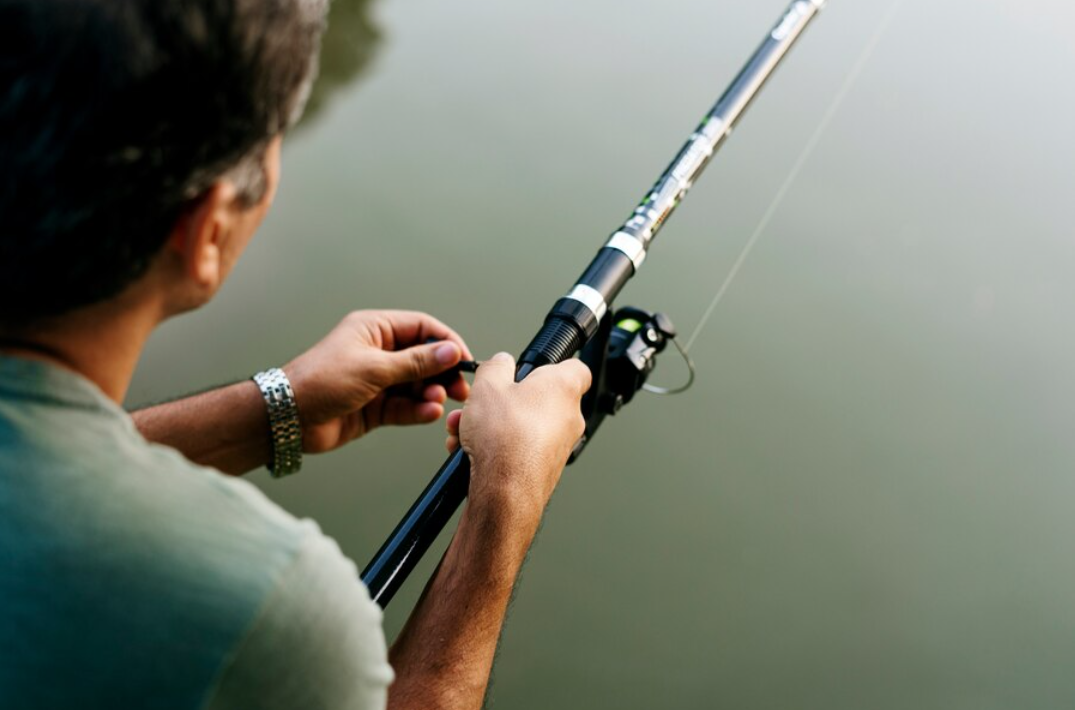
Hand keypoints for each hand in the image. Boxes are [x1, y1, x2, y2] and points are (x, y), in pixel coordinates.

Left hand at [283, 310, 472, 454]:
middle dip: (442, 372)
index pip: (422, 328)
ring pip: (417, 385)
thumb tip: (450, 351)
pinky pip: (405, 406)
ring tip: (438, 401)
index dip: (446, 342)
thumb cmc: (320, 381)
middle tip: (458, 388)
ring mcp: (378, 380)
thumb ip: (416, 362)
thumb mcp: (374, 368)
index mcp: (375, 329)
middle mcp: (379, 352)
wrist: (288, 418)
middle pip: (423, 358)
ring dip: (431, 393)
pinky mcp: (376, 407)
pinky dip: (418, 410)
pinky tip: (428, 413)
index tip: (463, 359)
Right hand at [445, 353, 590, 525]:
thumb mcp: (488, 384)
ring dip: (492, 425)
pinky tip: (470, 451)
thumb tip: (500, 362)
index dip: (553, 365)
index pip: (576, 367)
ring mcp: (558, 445)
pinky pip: (518, 449)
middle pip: (537, 399)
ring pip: (522, 426)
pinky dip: (496, 447)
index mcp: (563, 388)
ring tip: (466, 429)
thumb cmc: (506, 438)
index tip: (534, 367)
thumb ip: (496, 366)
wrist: (505, 490)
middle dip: (503, 400)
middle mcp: (568, 417)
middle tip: (482, 403)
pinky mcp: (544, 468)